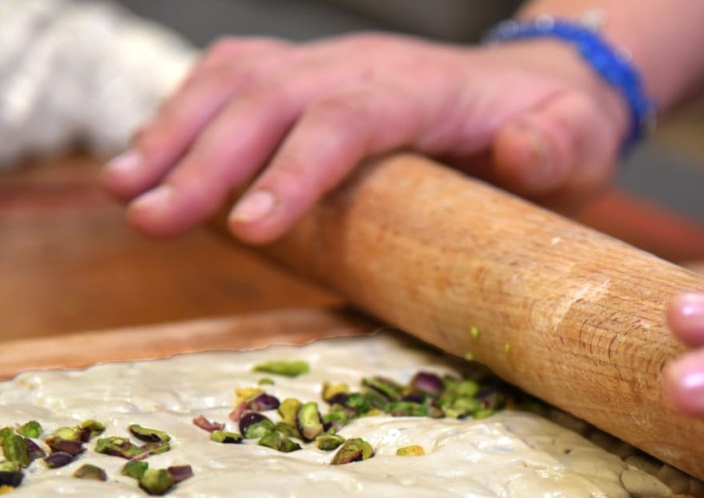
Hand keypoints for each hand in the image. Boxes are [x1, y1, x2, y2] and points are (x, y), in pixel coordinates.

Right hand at [102, 33, 627, 241]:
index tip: (248, 229)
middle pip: (269, 100)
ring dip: (173, 131)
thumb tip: (520, 153)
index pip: (346, 123)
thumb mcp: (578, 144)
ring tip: (124, 191)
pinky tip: (150, 153)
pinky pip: (234, 75)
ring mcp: (330, 63)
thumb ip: (553, 147)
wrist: (542, 87)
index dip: (293, 172)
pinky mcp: (310, 75)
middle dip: (203, 161)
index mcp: (423, 89)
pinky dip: (184, 108)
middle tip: (150, 221)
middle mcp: (364, 65)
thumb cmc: (556, 130)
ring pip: (235, 80)